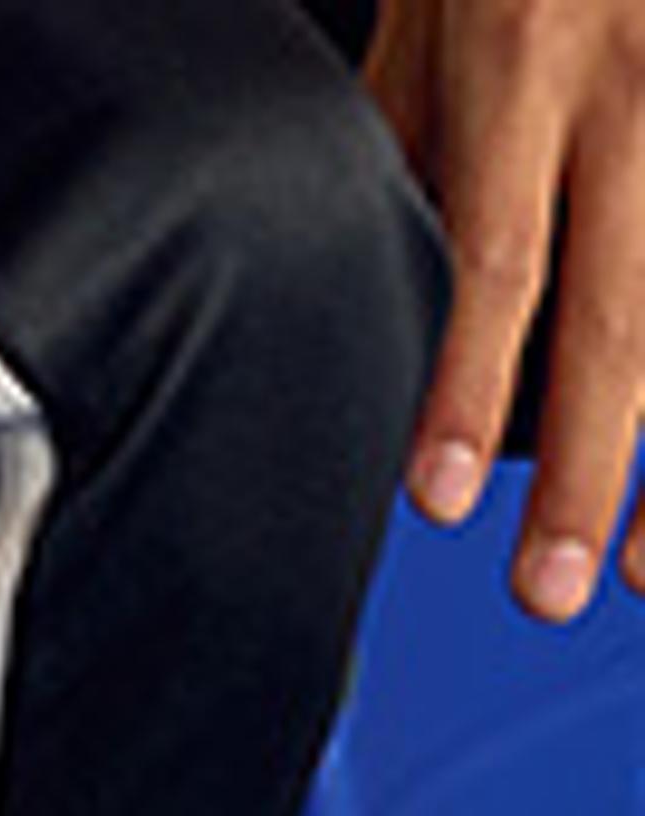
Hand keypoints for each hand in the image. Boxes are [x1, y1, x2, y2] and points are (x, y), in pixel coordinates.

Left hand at [365, 0, 644, 613]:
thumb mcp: (429, 18)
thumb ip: (399, 150)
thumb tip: (363, 297)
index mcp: (528, 62)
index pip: (497, 256)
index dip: (471, 384)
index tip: (442, 497)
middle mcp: (639, 83)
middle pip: (623, 308)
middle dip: (593, 468)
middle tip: (547, 593)